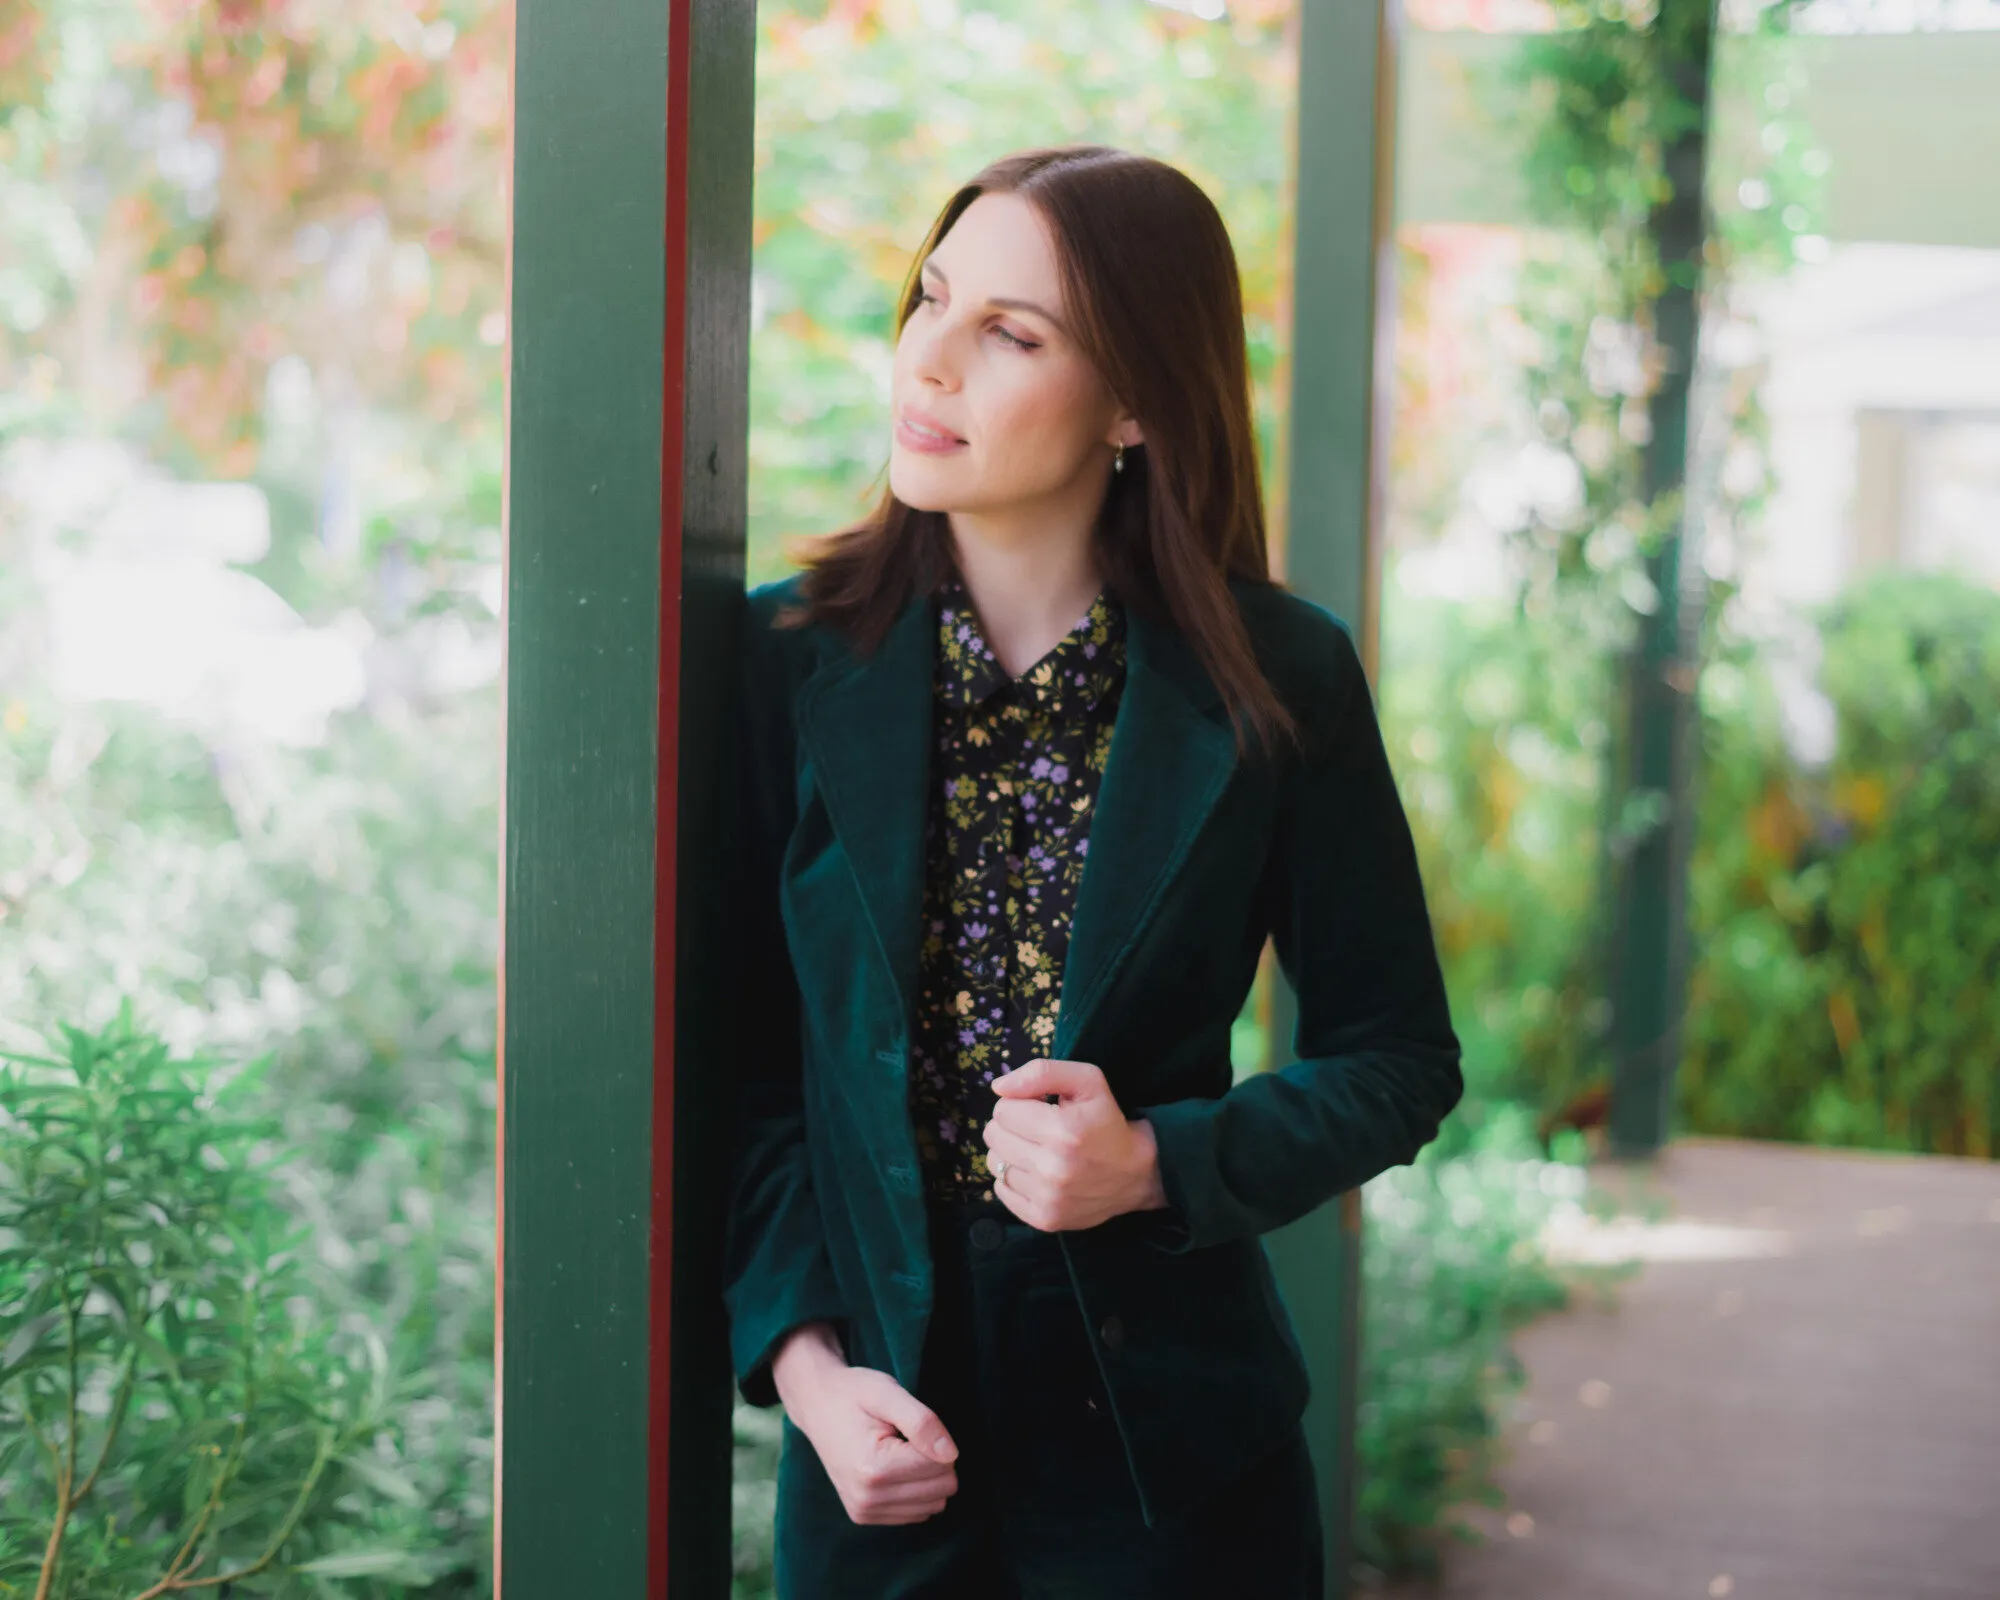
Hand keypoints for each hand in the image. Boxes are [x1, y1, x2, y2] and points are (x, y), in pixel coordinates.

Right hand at [771, 1323, 959, 1525]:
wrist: (816, 1405)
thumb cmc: (854, 1393)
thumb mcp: (887, 1392)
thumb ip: (921, 1422)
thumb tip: (951, 1455)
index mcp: (873, 1468)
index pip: (941, 1466)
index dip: (935, 1438)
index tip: (908, 1423)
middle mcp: (867, 1499)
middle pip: (942, 1488)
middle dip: (934, 1459)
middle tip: (905, 1437)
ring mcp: (864, 1511)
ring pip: (934, 1504)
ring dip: (925, 1476)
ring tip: (897, 1451)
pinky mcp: (864, 1516)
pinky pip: (917, 1513)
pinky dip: (914, 1489)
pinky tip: (892, 1467)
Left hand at [982, 1057, 1169, 1231]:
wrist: (1136, 1174)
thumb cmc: (1107, 1121)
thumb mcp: (1088, 1081)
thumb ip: (1042, 1072)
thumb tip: (999, 1087)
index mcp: (1063, 1130)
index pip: (1003, 1110)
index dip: (1019, 1104)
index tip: (1039, 1109)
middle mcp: (1054, 1168)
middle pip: (994, 1136)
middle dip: (1012, 1126)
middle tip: (1037, 1130)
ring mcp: (1048, 1198)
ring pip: (995, 1163)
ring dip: (1012, 1153)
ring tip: (1038, 1151)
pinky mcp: (1044, 1219)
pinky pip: (1000, 1190)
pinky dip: (1013, 1178)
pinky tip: (1036, 1173)